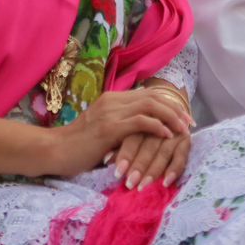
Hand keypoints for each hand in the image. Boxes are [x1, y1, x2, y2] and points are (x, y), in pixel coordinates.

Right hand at [54, 90, 190, 176]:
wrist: (54, 150)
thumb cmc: (78, 146)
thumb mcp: (103, 130)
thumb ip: (121, 124)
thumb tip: (144, 130)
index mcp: (113, 99)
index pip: (149, 94)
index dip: (170, 104)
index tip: (183, 118)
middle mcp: (114, 100)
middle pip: (154, 96)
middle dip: (176, 109)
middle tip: (190, 123)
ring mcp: (111, 112)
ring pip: (151, 106)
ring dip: (172, 117)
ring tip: (184, 130)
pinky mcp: (109, 127)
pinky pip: (141, 121)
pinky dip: (158, 126)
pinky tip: (168, 135)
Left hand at [110, 128, 191, 189]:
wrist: (167, 120)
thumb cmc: (141, 133)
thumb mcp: (128, 136)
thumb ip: (118, 146)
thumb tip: (105, 160)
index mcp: (143, 119)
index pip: (134, 136)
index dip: (126, 154)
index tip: (118, 173)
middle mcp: (160, 124)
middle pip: (149, 144)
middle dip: (139, 165)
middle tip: (130, 183)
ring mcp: (175, 132)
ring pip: (164, 151)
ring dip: (154, 170)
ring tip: (143, 186)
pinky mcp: (186, 141)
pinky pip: (181, 157)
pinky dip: (174, 170)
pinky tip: (165, 182)